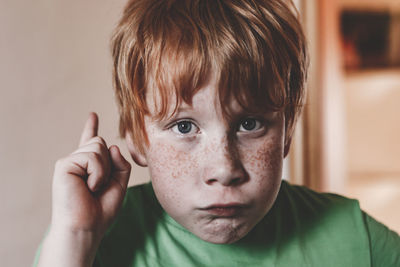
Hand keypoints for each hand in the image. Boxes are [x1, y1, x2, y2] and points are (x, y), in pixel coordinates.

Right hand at [50, 112, 130, 236]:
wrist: (86, 227)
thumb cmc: (101, 210)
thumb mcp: (119, 184)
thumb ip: (120, 164)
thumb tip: (111, 146)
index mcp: (89, 166)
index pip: (91, 142)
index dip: (91, 128)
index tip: (92, 114)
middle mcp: (77, 161)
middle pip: (101, 142)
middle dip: (109, 164)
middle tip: (99, 186)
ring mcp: (70, 161)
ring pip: (98, 146)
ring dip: (103, 170)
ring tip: (93, 188)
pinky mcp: (64, 164)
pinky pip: (92, 157)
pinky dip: (97, 173)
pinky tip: (88, 187)